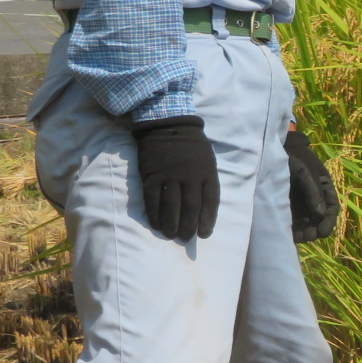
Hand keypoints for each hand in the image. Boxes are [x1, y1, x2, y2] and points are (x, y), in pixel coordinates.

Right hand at [132, 116, 218, 240]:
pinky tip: (155, 224)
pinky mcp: (151, 175)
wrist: (168, 124)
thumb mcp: (208, 160)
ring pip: (171, 206)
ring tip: (171, 235)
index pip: (210, 202)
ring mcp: (169, 176)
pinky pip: (152, 199)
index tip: (204, 234)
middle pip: (190, 207)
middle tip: (185, 238)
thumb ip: (206, 182)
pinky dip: (153, 214)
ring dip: (171, 224)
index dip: (207, 220)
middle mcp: (189, 176)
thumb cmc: (192, 146)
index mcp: (207, 172)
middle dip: (189, 226)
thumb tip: (204, 209)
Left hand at [286, 128, 338, 242]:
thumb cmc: (294, 157)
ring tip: (298, 238)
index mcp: (325, 186)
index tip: (322, 233)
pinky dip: (292, 228)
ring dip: (304, 232)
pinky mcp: (287, 204)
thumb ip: (314, 191)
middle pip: (319, 218)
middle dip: (315, 229)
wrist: (274, 149)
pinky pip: (292, 220)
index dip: (329, 222)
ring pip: (306, 222)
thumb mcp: (306, 171)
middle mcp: (314, 196)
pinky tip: (288, 234)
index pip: (332, 208)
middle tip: (308, 236)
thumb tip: (321, 215)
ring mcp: (301, 201)